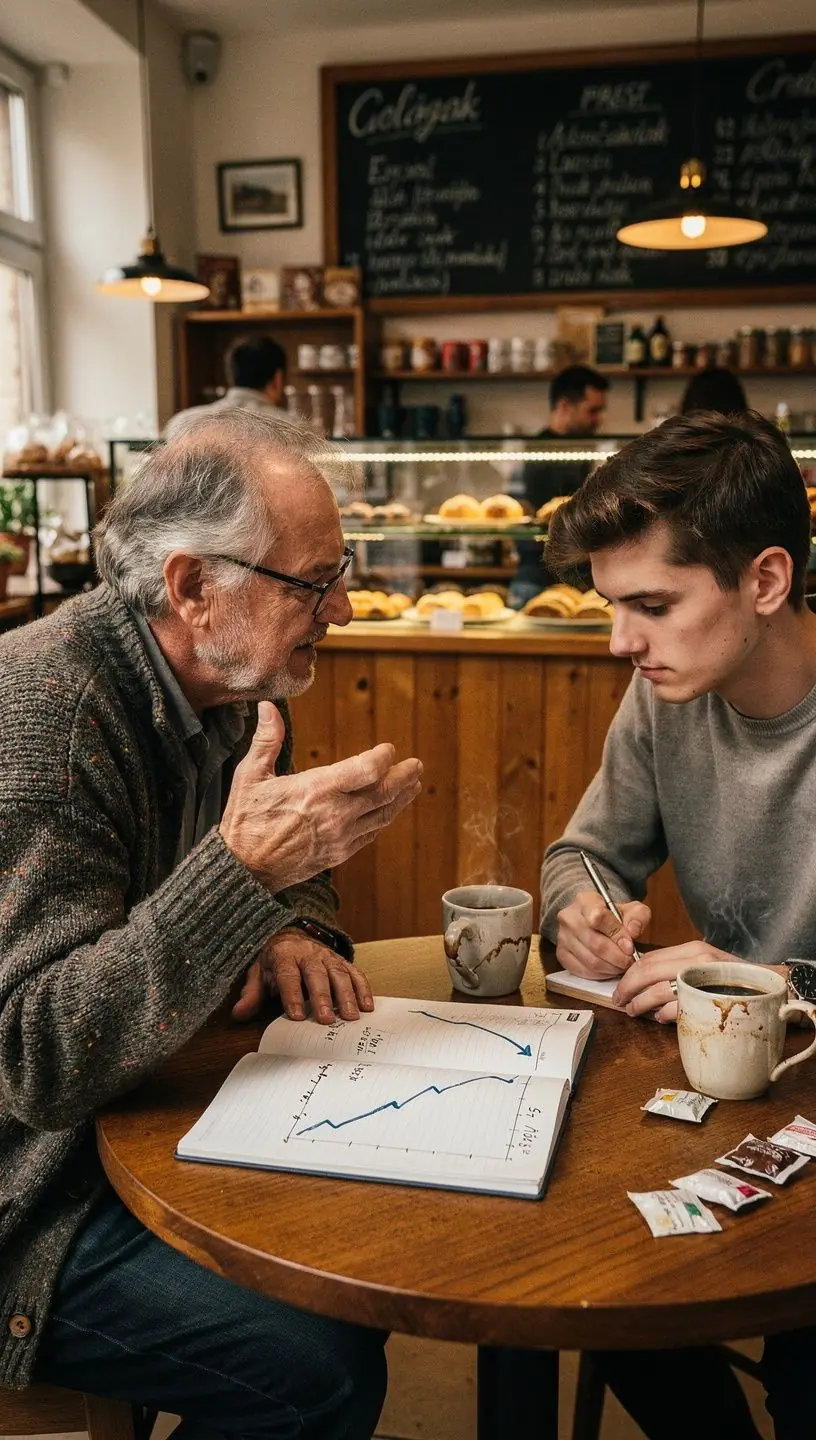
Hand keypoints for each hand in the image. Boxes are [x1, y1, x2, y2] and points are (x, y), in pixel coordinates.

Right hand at [220, 702, 421, 892]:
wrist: (244, 870)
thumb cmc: (245, 820)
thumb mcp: (250, 776)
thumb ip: (266, 740)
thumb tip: (267, 707)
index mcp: (316, 790)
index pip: (367, 770)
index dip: (383, 757)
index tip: (388, 749)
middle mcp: (335, 815)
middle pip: (384, 793)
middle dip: (404, 777)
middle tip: (416, 765)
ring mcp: (340, 837)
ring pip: (383, 815)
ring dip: (401, 798)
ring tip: (413, 785)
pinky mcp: (340, 854)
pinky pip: (371, 833)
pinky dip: (384, 818)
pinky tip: (388, 810)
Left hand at [232, 931, 373, 1023]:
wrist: (292, 935)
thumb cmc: (275, 961)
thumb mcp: (259, 973)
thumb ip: (252, 994)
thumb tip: (239, 1014)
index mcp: (284, 955)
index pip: (288, 975)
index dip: (292, 996)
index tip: (297, 1016)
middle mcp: (308, 954)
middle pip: (316, 975)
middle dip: (322, 998)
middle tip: (326, 1021)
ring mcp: (328, 956)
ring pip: (339, 973)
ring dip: (347, 995)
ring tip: (351, 1017)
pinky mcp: (342, 961)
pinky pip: (355, 972)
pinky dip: (363, 988)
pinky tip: (368, 1006)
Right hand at [555, 890, 650, 978]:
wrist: (593, 919)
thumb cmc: (613, 916)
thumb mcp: (631, 909)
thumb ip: (638, 916)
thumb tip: (633, 931)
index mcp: (585, 901)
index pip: (598, 917)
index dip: (617, 935)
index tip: (630, 946)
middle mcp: (569, 917)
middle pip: (595, 944)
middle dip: (618, 957)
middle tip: (630, 961)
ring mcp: (562, 937)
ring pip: (590, 961)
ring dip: (611, 968)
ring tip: (622, 966)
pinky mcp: (561, 954)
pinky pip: (583, 971)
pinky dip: (600, 974)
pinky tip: (609, 969)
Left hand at [612, 940, 737, 1023]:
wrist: (772, 987)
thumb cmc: (735, 979)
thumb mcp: (705, 965)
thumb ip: (677, 968)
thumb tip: (644, 982)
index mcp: (692, 950)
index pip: (649, 958)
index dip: (629, 975)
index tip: (620, 988)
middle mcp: (697, 960)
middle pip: (648, 972)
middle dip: (628, 989)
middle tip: (620, 1002)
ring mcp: (704, 979)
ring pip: (659, 990)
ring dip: (641, 1004)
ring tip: (635, 1012)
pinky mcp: (711, 998)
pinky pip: (679, 1007)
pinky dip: (664, 1014)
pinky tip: (659, 1018)